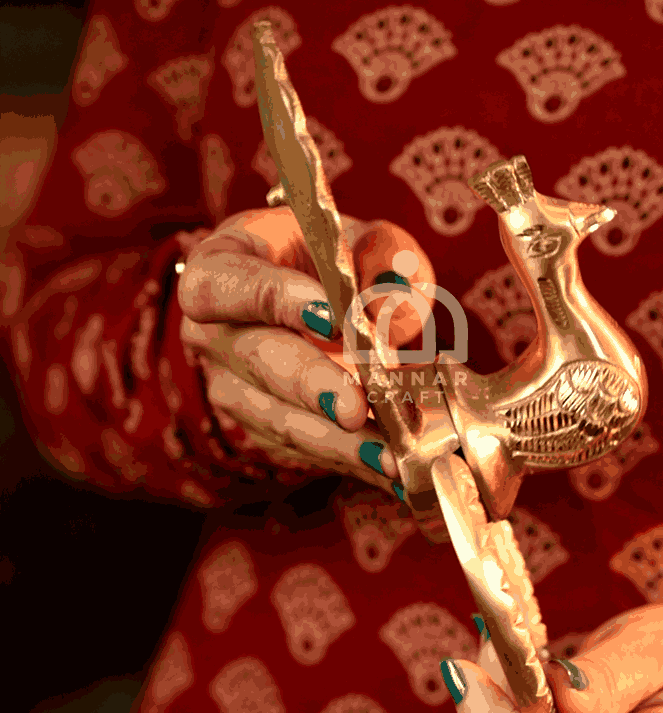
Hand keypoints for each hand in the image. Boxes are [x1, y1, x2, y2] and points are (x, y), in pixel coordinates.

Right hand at [177, 206, 434, 493]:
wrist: (323, 300)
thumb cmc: (336, 261)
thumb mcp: (360, 240)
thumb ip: (383, 256)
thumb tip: (398, 288)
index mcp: (221, 265)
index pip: (219, 285)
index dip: (272, 299)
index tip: (332, 316)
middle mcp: (215, 332)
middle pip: (254, 359)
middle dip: (310, 385)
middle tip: (355, 405)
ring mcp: (234, 387)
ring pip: (279, 418)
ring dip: (339, 442)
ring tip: (390, 455)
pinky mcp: (266, 429)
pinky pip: (308, 451)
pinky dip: (356, 462)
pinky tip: (397, 473)